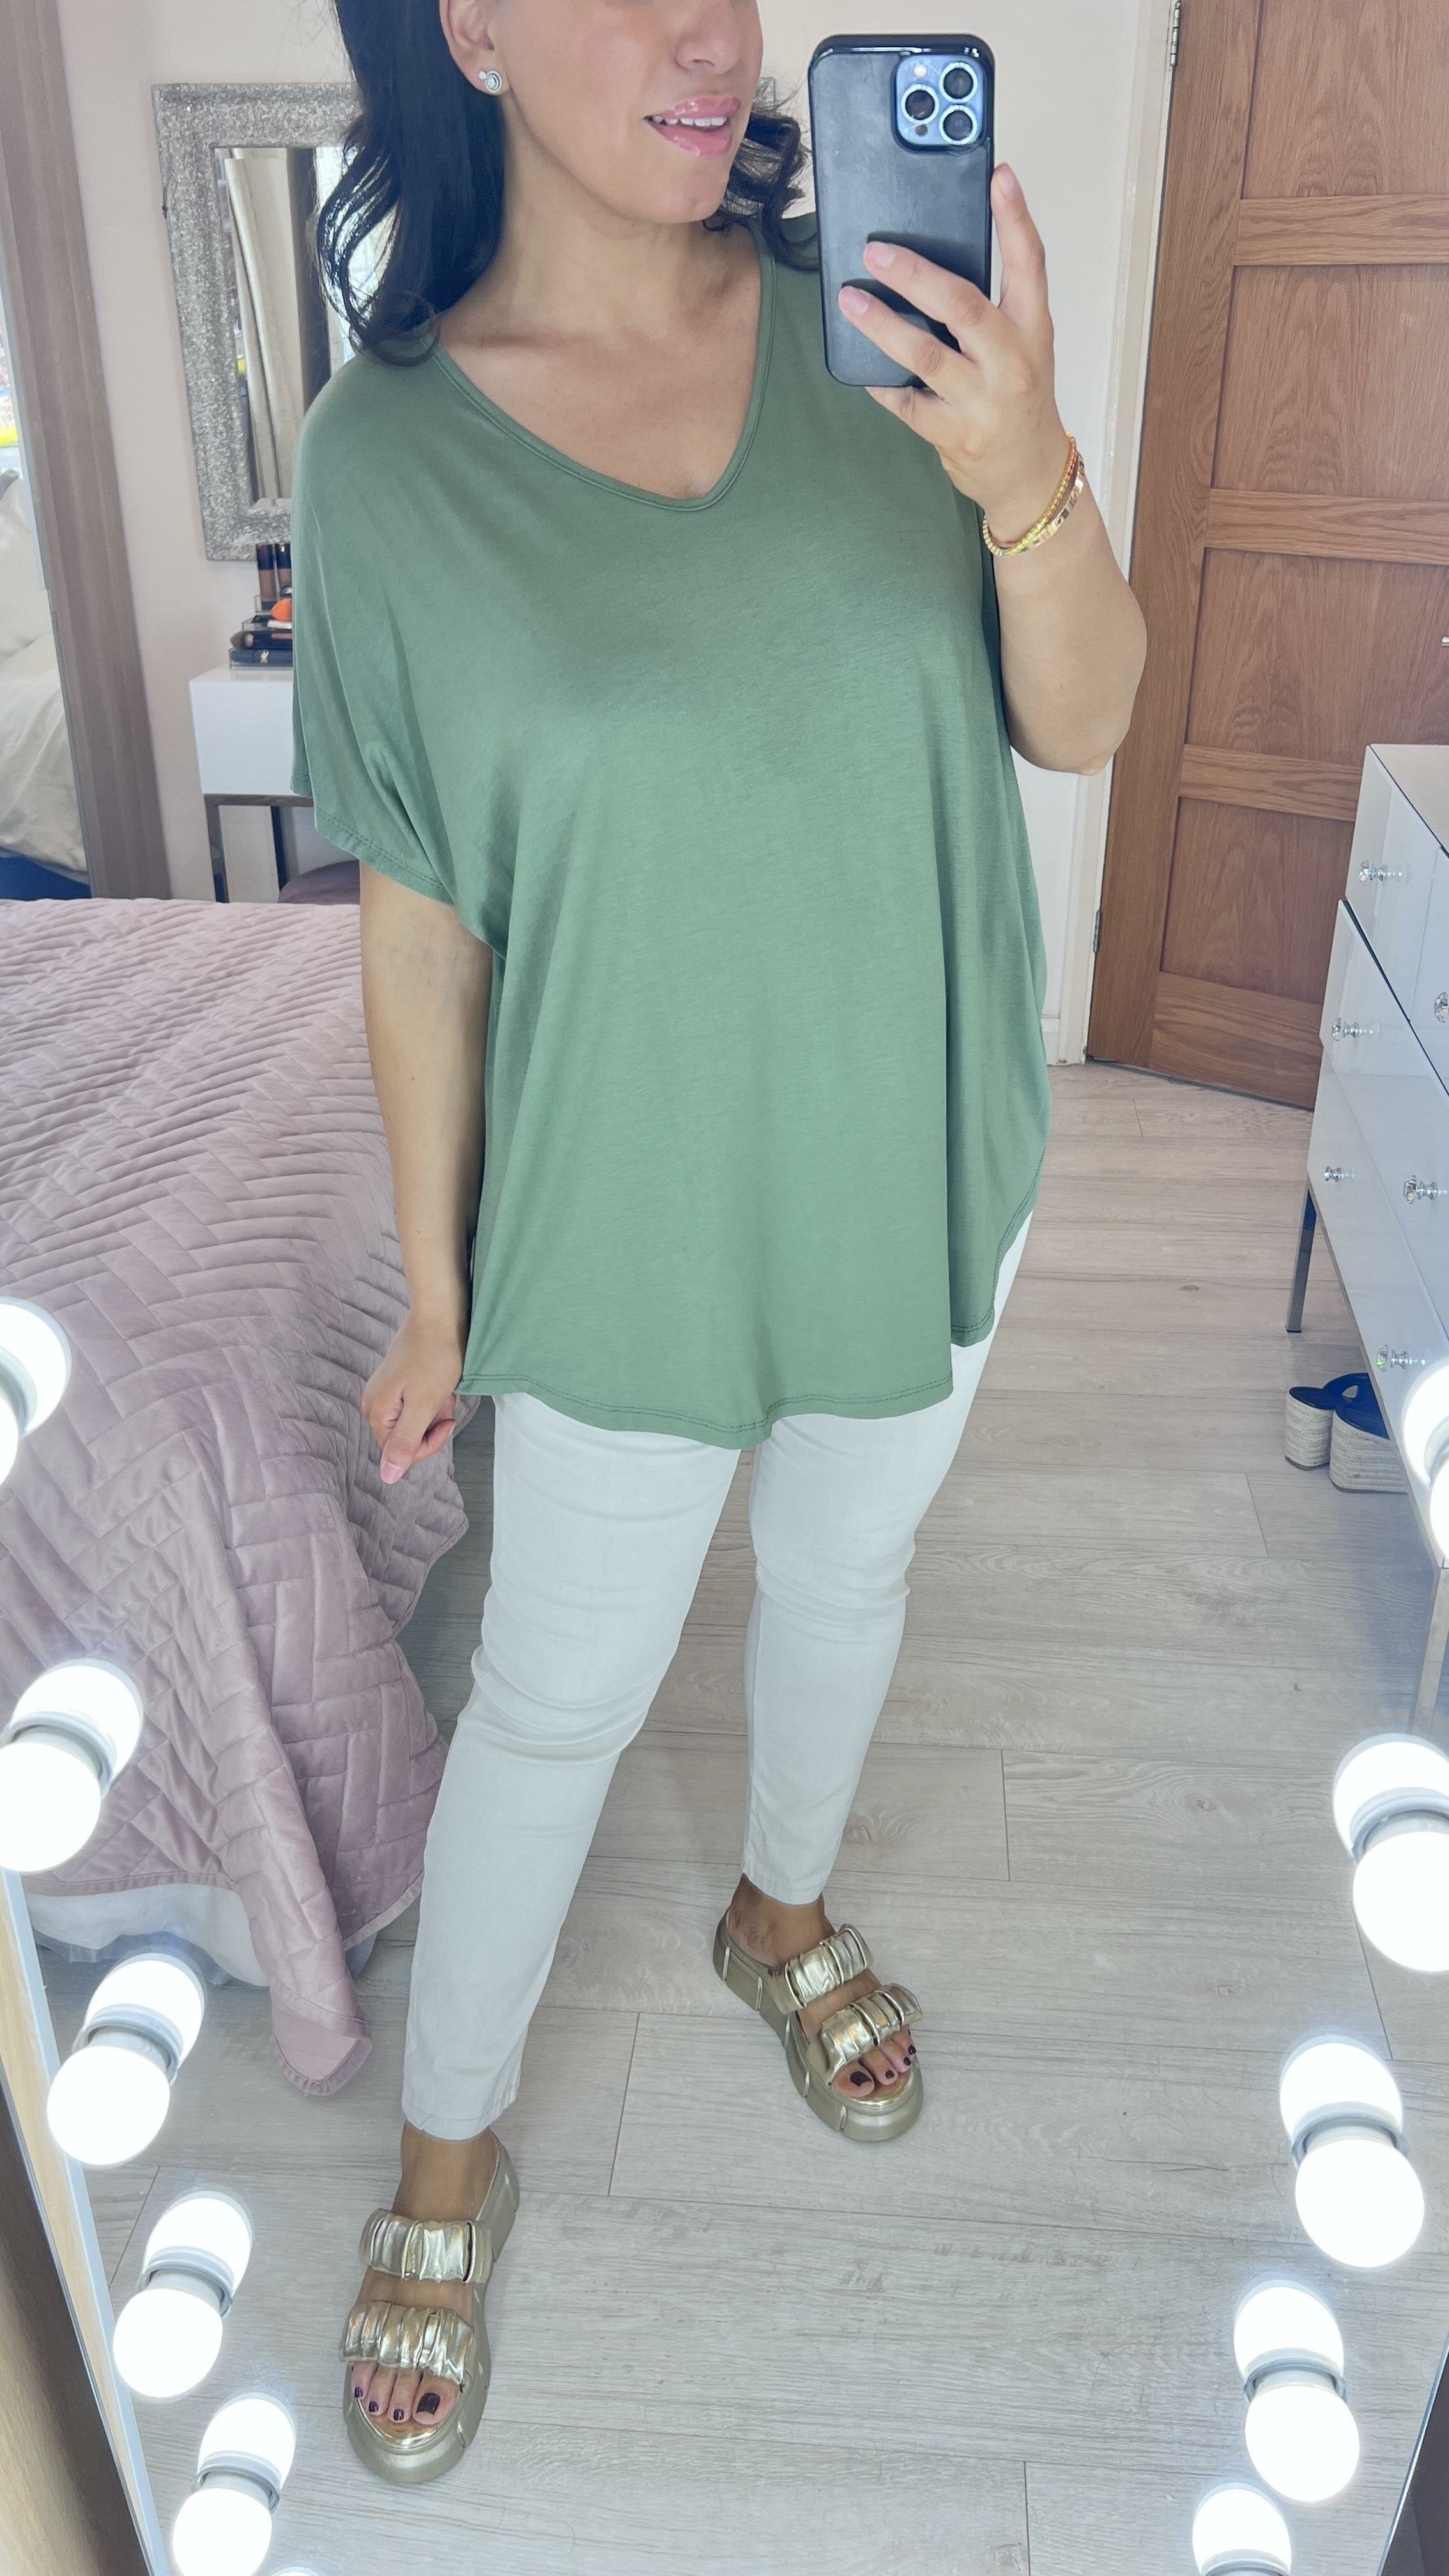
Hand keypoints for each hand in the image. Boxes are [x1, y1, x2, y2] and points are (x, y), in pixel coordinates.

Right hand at [363, 1308, 465, 1483]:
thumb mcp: (424, 1405)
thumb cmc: (435, 1356)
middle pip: (407, 1438)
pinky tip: (442, 1382)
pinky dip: (434, 1398)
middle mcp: (374, 1403)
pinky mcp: (398, 1382)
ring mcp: (386, 1392)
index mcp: (376, 1412)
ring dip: (435, 1410)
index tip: (446, 1420)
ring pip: (416, 1420)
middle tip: (444, 1398)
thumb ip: (405, 1443)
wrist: (439, 1314)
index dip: (429, 1443)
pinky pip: (418, 1404)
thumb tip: (387, 1478)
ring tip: (443, 1387)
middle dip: (432, 1424)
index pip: (401, 1453)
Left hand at [837, 163, 1070, 542]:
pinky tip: (860, 363)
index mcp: (1033, 330)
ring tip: (850, 300)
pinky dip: (880, 381)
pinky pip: (906, 402)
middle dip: (916, 274)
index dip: (1015, 217)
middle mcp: (1012, 363)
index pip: (1030, 264)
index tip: (997, 175)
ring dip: (882, 325)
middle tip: (876, 251)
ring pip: (925, 356)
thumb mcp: (1024, 345)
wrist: (1030, 475)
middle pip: (963, 306)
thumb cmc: (1021, 399)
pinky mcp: (955, 434)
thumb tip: (935, 258)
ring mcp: (983, 402)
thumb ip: (994, 305)